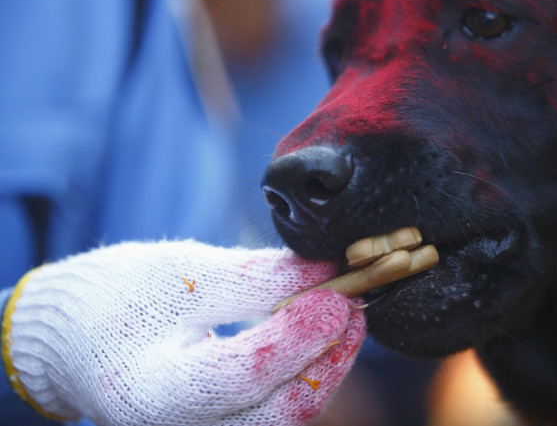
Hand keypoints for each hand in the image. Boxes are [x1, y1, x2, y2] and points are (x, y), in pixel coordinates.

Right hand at [2, 240, 364, 425]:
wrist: (75, 335)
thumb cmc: (116, 297)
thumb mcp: (181, 273)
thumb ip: (256, 278)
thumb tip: (325, 271)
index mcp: (149, 390)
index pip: (241, 375)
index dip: (298, 335)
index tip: (336, 293)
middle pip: (277, 413)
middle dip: (327, 358)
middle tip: (354, 304)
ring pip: (284, 418)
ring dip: (324, 368)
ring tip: (345, 315)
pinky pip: (274, 412)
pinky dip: (305, 375)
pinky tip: (320, 337)